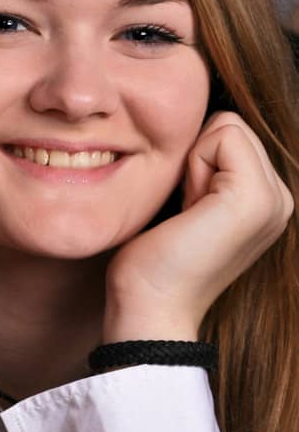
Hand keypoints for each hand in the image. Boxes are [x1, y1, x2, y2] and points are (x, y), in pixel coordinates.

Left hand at [106, 111, 293, 340]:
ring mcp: (275, 199)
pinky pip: (223, 135)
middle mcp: (282, 198)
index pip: (231, 132)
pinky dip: (194, 164)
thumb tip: (194, 128)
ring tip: (188, 212)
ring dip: (193, 163)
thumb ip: (206, 170)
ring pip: (227, 126)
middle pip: (230, 125)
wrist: (149, 306)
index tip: (185, 206)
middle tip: (185, 209)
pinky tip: (189, 208)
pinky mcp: (255, 198)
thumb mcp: (188, 203)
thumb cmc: (153, 259)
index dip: (195, 158)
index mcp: (268, 200)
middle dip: (196, 157)